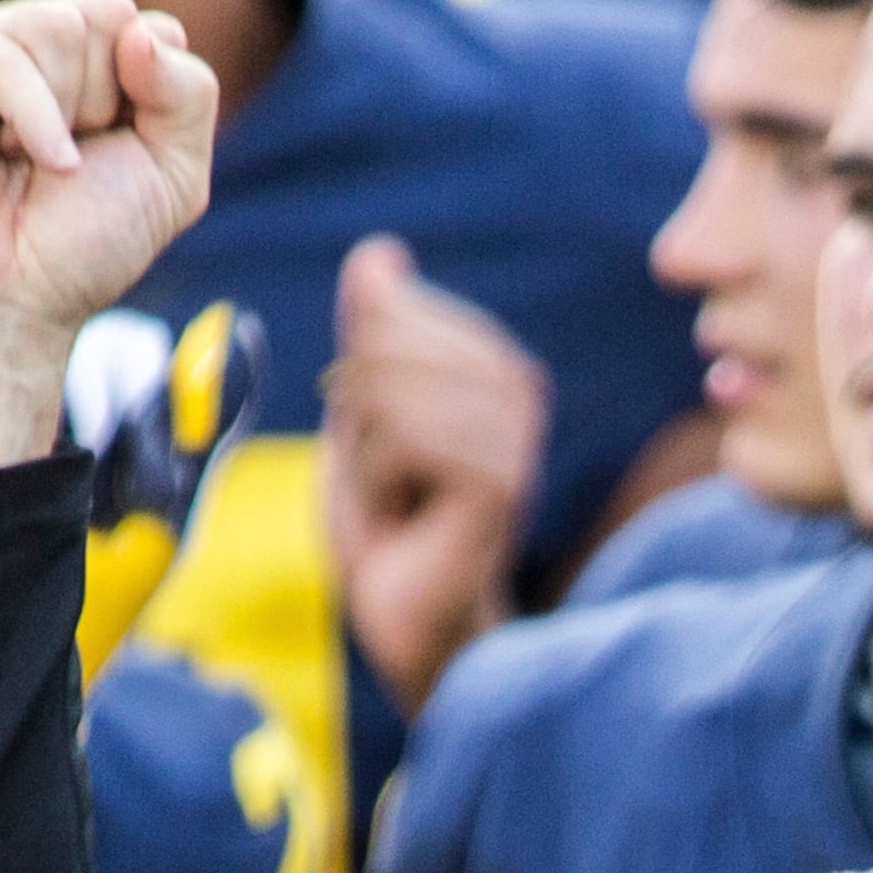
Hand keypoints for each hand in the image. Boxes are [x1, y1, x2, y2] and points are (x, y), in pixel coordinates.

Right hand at [0, 0, 220, 472]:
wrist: (4, 305)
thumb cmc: (82, 244)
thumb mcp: (174, 171)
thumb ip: (189, 92)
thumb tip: (138, 28)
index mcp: (89, 58)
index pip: (147, 26)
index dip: (149, 97)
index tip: (115, 154)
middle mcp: (32, 42)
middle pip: (105, 14)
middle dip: (106, 102)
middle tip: (64, 164)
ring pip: (56, 25)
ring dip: (64, 111)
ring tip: (24, 162)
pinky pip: (0, 53)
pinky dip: (29, 116)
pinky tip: (9, 159)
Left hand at [321, 236, 545, 712]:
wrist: (410, 618)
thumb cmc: (389, 523)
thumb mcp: (361, 412)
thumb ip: (370, 335)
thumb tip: (379, 254)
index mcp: (491, 361)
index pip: (385, 311)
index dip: (352, 382)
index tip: (384, 448)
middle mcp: (520, 386)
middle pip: (381, 348)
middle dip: (356, 422)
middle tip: (388, 482)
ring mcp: (517, 433)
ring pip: (384, 395)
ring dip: (366, 461)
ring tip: (400, 504)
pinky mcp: (502, 480)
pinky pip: (400, 439)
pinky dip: (378, 487)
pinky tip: (408, 522)